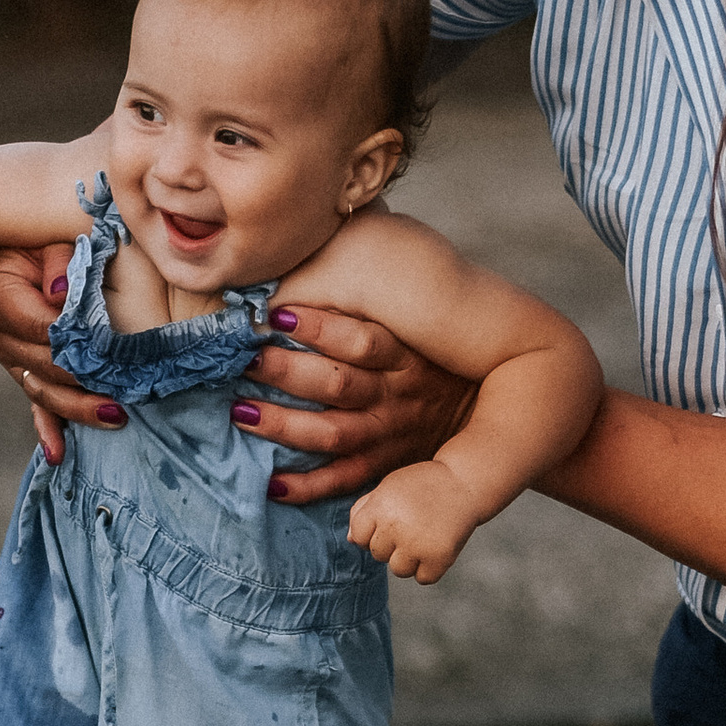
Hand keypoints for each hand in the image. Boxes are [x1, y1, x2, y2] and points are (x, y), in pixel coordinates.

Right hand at [0, 243, 117, 461]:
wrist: (30, 241)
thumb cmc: (49, 237)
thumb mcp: (55, 237)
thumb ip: (61, 260)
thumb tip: (60, 293)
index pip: (36, 326)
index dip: (71, 342)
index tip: (108, 353)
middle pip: (38, 365)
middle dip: (82, 381)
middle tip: (124, 393)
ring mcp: (6, 355)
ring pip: (40, 390)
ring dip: (77, 408)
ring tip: (115, 415)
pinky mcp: (22, 371)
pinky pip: (34, 404)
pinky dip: (48, 428)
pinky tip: (59, 453)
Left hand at [231, 304, 477, 505]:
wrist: (484, 410)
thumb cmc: (436, 357)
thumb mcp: (418, 323)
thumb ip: (376, 297)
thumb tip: (342, 238)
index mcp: (405, 356)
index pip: (361, 340)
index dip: (318, 327)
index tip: (275, 314)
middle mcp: (395, 396)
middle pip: (336, 385)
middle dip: (286, 372)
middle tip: (246, 359)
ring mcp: (388, 434)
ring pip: (331, 433)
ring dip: (283, 425)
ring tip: (241, 412)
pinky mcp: (383, 465)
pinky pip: (342, 480)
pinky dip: (307, 487)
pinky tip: (271, 483)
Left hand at [348, 460, 484, 583]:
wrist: (463, 481)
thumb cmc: (422, 484)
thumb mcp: (388, 487)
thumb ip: (364, 510)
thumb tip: (351, 540)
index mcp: (380, 506)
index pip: (359, 537)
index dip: (371, 532)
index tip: (389, 521)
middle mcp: (395, 526)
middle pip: (378, 555)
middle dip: (392, 544)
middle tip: (413, 524)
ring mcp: (418, 544)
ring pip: (399, 570)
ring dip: (410, 559)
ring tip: (424, 536)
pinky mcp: (439, 557)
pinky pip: (423, 578)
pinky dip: (430, 568)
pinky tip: (436, 546)